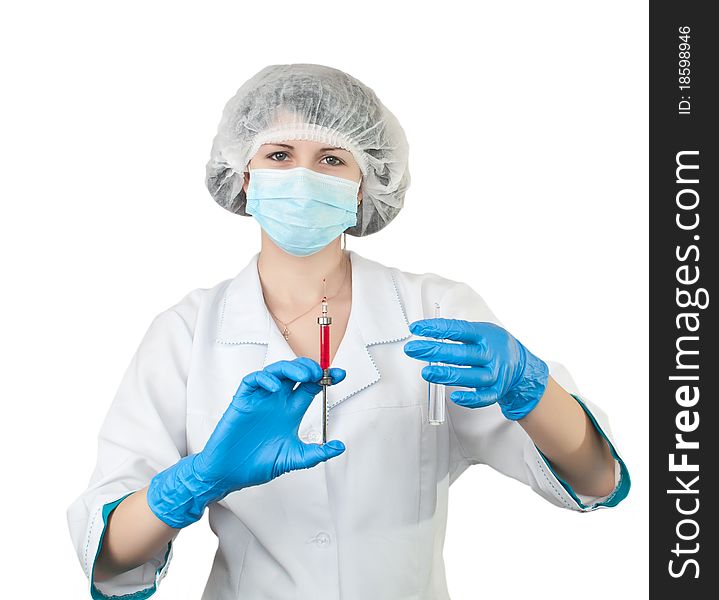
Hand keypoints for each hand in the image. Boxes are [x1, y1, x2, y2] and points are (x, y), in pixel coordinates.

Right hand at [147, 357, 345, 527]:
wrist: (229, 474)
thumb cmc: (257, 464)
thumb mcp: (293, 459)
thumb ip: (316, 453)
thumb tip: (339, 447)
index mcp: (290, 411)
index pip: (310, 387)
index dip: (325, 379)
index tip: (340, 375)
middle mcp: (277, 402)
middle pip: (295, 373)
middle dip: (309, 368)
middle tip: (320, 373)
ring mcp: (260, 399)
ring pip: (276, 372)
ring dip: (291, 368)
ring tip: (304, 375)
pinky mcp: (242, 401)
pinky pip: (252, 380)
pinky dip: (265, 379)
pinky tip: (276, 388)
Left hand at [403, 319, 548, 420]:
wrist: (520, 364)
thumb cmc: (493, 345)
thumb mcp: (480, 330)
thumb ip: (457, 332)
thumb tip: (425, 330)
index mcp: (484, 335)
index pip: (458, 329)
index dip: (436, 328)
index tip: (416, 329)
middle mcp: (490, 354)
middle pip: (461, 353)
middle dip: (435, 351)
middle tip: (413, 350)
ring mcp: (495, 373)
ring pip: (470, 376)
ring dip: (447, 375)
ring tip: (426, 373)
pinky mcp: (496, 390)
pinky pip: (484, 398)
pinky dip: (470, 399)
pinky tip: (454, 397)